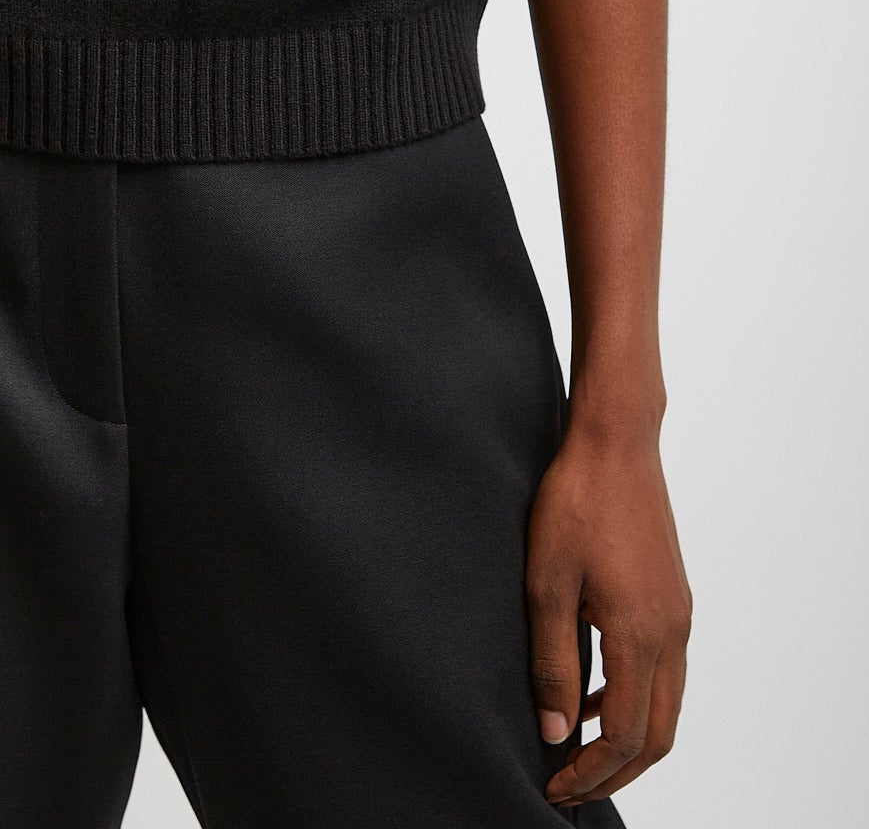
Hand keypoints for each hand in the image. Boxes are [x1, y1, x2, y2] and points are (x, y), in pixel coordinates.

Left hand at [526, 418, 691, 808]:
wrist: (615, 440)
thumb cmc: (574, 501)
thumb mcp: (547, 582)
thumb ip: (551, 661)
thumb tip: (556, 732)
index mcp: (642, 634)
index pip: (626, 734)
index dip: (590, 771)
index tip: (552, 786)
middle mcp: (672, 632)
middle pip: (658, 733)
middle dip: (616, 770)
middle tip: (569, 785)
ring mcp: (679, 614)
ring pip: (667, 703)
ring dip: (629, 737)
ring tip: (578, 748)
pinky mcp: (674, 596)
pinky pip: (665, 670)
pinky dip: (636, 698)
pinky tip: (595, 691)